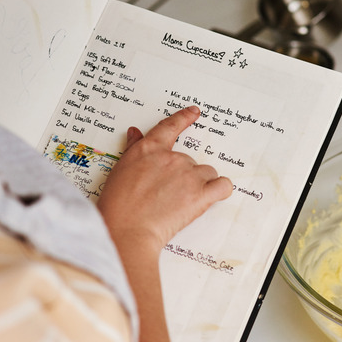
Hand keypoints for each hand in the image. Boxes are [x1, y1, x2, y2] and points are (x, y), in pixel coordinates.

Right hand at [97, 106, 232, 253]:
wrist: (127, 229)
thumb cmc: (118, 205)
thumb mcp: (121, 169)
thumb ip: (134, 149)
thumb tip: (135, 133)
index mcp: (150, 149)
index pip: (170, 126)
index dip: (184, 118)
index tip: (194, 112)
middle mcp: (172, 158)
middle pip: (191, 160)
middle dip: (184, 176)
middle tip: (168, 196)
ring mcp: (189, 175)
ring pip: (207, 173)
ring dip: (201, 184)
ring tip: (182, 202)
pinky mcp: (201, 195)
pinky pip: (223, 186)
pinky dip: (220, 191)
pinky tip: (212, 197)